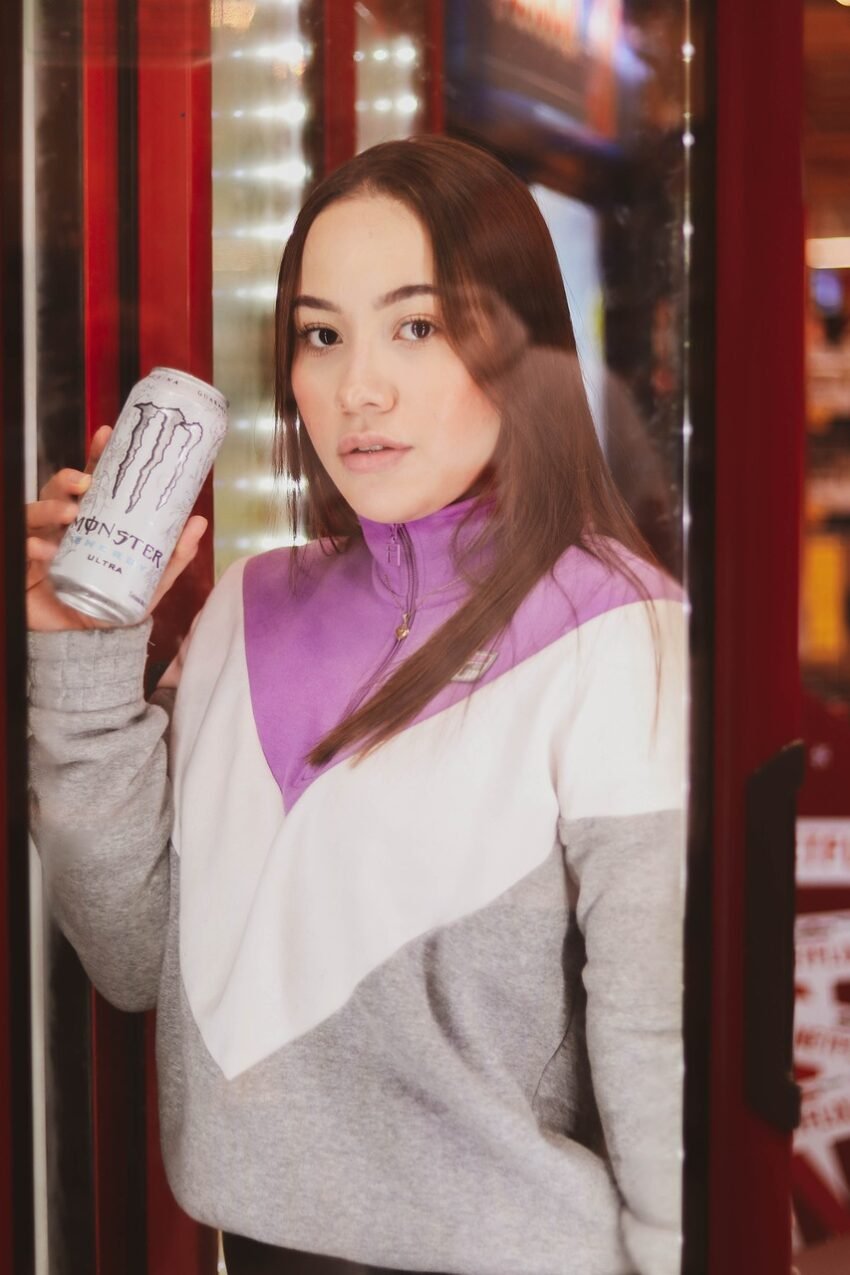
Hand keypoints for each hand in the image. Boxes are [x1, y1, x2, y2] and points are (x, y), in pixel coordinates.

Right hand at [26, 424, 207, 631]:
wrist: (87, 644)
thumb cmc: (115, 605)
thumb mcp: (150, 582)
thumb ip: (173, 556)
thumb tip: (198, 522)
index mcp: (95, 521)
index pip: (94, 481)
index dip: (97, 456)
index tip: (106, 434)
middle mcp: (66, 525)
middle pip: (59, 487)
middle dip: (69, 478)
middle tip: (86, 484)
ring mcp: (44, 540)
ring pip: (37, 509)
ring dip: (51, 506)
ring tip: (70, 514)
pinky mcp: (26, 563)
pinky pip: (24, 545)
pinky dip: (33, 544)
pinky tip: (42, 549)